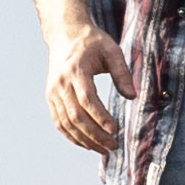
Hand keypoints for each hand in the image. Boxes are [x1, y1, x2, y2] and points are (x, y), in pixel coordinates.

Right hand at [42, 18, 123, 158]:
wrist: (65, 34)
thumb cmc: (92, 42)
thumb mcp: (112, 51)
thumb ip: (122, 73)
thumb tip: (132, 96)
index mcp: (76, 70)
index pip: (87, 100)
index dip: (101, 118)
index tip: (116, 130)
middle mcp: (61, 83)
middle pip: (76, 116)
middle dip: (95, 135)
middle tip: (113, 145)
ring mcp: (53, 92)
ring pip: (66, 123)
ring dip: (84, 140)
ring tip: (103, 149)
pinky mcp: (51, 97)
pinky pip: (59, 122)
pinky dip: (72, 136)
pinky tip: (87, 144)